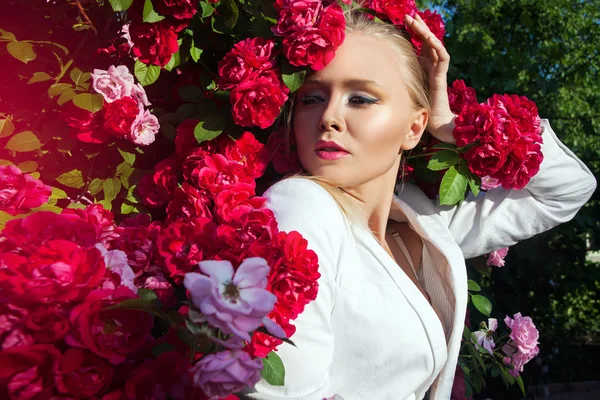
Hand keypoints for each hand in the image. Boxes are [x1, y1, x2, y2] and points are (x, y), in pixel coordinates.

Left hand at [404, 13, 455, 143]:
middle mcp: (432, 65)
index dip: (414, 31)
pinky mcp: (441, 75)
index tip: (405, 21)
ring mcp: (437, 69)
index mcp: (424, 66)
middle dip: (419, 26)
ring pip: (434, 44)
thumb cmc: (418, 107)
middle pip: (427, 40)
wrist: (434, 121)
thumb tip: (377, 74)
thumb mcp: (404, 88)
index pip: (420, 44)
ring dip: (425, 32)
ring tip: (416, 21)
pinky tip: (429, 38)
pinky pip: (442, 56)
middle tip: (410, 15)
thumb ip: (396, 79)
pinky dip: (436, 45)